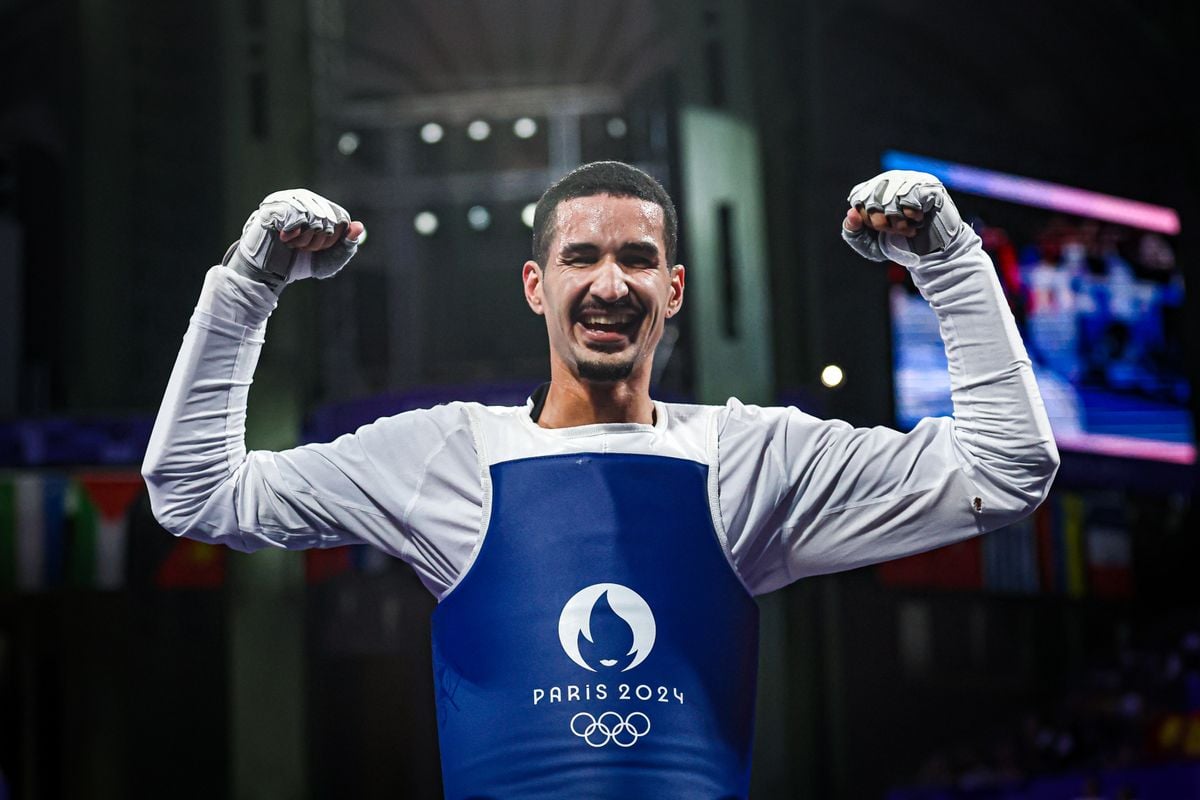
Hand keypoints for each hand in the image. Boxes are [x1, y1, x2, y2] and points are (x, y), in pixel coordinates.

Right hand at [223, 189, 365, 292]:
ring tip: (294, 245)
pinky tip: (284, 239)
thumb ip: (347, 244)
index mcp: (321, 208)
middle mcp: (306, 198)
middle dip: (319, 241)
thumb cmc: (300, 263)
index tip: (321, 249)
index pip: (341, 218)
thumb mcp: (330, 259)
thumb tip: (360, 227)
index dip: (334, 239)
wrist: (270, 273)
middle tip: (305, 248)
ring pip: (312, 215)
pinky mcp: (273, 206)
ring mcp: (287, 199)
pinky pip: (294, 215)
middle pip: (329, 217)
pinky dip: (294, 234)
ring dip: (306, 239)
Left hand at [841, 170, 961, 265]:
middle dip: (880, 222)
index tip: (876, 229)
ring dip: (897, 220)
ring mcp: (911, 179)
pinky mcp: (930, 185)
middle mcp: (891, 179)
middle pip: (873, 196)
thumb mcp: (868, 244)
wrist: (930, 252)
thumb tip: (851, 213)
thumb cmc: (898, 244)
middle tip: (893, 232)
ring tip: (906, 229)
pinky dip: (911, 214)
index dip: (864, 217)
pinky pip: (912, 195)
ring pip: (892, 195)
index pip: (858, 196)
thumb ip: (853, 230)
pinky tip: (918, 220)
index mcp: (873, 189)